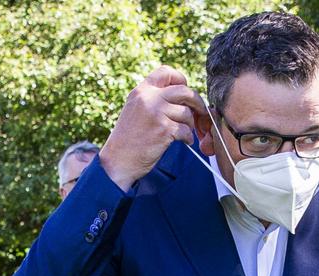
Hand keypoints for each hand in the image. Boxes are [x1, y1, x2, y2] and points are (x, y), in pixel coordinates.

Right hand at [100, 66, 206, 190]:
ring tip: (183, 132)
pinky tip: (184, 142)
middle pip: (185, 91)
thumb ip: (155, 99)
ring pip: (187, 112)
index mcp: (142, 91)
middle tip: (200, 113)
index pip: (166, 72)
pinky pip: (186, 130)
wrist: (118, 160)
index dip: (181, 80)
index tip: (184, 93)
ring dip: (190, 124)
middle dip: (197, 103)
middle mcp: (149, 98)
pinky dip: (188, 137)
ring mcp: (157, 113)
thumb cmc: (130, 138)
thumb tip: (185, 95)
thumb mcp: (137, 109)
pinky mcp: (164, 129)